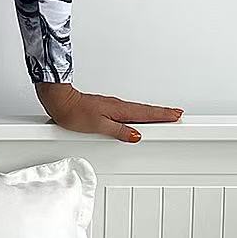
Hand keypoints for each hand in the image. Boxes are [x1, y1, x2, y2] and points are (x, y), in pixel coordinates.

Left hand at [34, 83, 183, 142]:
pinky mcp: (105, 108)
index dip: (163, 115)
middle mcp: (117, 106)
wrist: (59, 102)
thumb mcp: (98, 126)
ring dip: (151, 113)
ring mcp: (111, 106)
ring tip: (163, 117)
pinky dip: (137, 113)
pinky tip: (137, 118)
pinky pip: (127, 111)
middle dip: (162, 113)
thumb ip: (118, 131)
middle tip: (177, 115)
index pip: (146, 113)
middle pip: (145, 111)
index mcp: (119, 110)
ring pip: (136, 111)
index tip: (177, 115)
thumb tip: (136, 136)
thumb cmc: (73, 113)